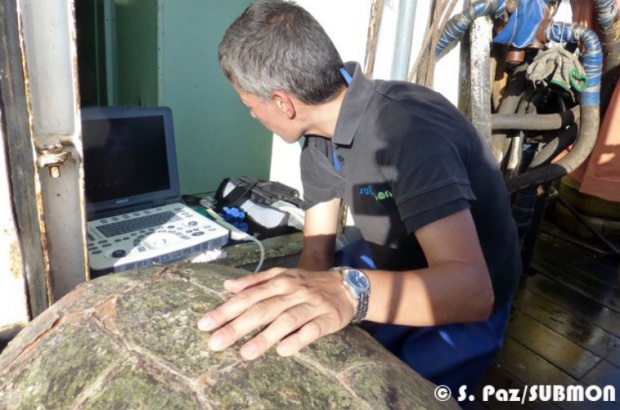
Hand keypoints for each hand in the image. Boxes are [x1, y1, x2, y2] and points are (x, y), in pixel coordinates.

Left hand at [197, 267, 354, 359]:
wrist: (347, 287)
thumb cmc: (307, 284)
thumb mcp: (281, 276)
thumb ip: (254, 281)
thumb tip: (227, 285)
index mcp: (279, 281)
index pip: (248, 296)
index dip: (225, 310)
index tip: (204, 324)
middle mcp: (292, 291)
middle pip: (262, 309)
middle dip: (237, 326)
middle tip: (215, 342)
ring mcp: (310, 305)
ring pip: (285, 320)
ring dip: (264, 337)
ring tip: (245, 353)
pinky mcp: (326, 319)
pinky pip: (311, 330)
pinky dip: (297, 340)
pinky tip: (283, 351)